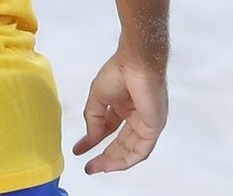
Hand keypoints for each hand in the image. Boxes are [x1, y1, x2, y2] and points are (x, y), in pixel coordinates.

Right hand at [71, 51, 167, 173]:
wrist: (135, 64)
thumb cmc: (118, 72)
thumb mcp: (97, 98)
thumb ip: (93, 120)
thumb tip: (90, 138)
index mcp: (123, 106)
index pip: (108, 129)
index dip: (93, 141)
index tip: (79, 150)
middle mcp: (136, 116)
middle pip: (120, 143)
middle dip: (104, 156)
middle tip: (90, 166)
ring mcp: (146, 123)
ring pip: (131, 150)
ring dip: (114, 161)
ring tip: (98, 167)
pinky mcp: (154, 127)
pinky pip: (142, 149)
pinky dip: (127, 159)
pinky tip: (113, 164)